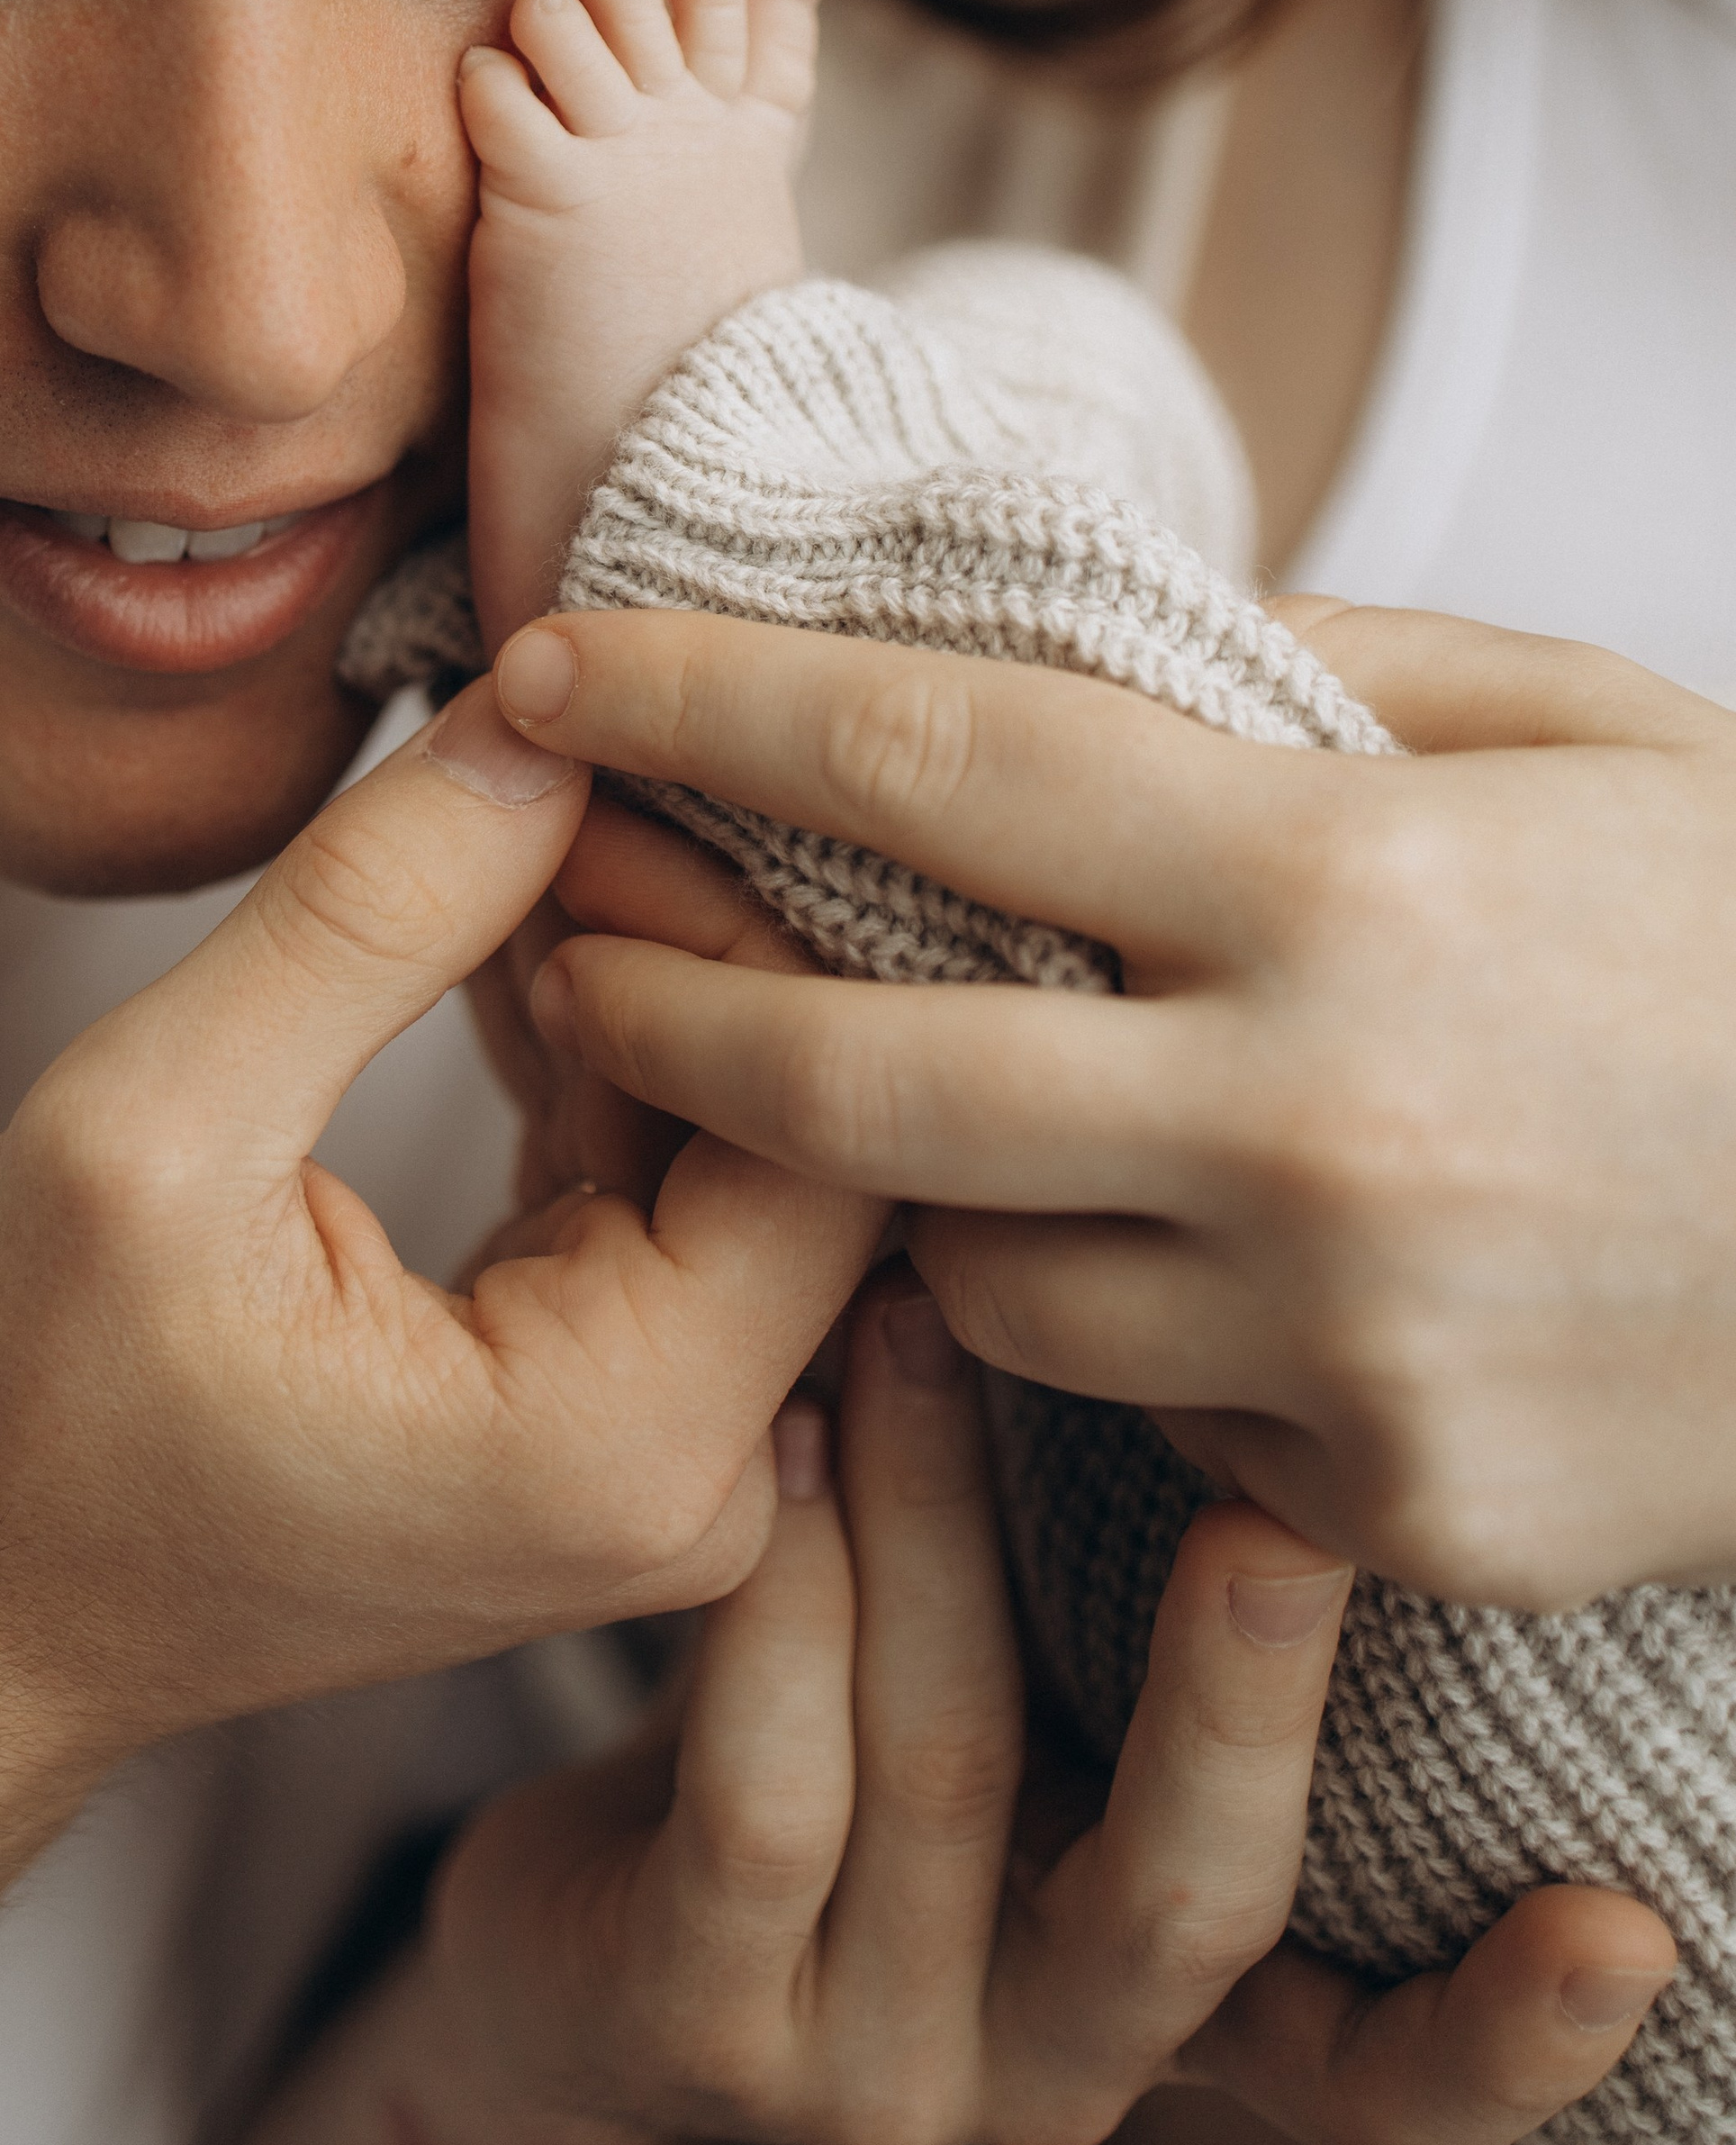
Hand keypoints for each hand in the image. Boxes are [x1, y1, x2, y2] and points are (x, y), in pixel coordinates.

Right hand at [0, 674, 884, 1771]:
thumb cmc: (26, 1418)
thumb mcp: (156, 1125)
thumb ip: (367, 917)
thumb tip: (539, 722)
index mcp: (627, 1440)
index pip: (820, 1112)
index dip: (728, 910)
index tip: (580, 772)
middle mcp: (703, 1472)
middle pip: (808, 1120)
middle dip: (690, 917)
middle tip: (556, 762)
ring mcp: (670, 1449)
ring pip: (741, 1129)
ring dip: (638, 959)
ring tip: (511, 812)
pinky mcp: (615, 1401)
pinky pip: (666, 1174)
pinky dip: (596, 1038)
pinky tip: (500, 920)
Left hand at [234, 1273, 1663, 2144]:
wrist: (573, 1914)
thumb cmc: (850, 1740)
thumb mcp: (1031, 1696)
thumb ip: (1161, 1614)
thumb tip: (1298, 1360)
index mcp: (1166, 1996)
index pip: (1373, 2068)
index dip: (1505, 2024)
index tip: (1626, 1924)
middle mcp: (1055, 2060)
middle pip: (1191, 1903)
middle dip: (1241, 1696)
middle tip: (1287, 1516)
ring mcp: (876, 2057)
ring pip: (958, 1777)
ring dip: (945, 1527)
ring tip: (923, 1315)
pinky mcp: (697, 2018)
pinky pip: (769, 1796)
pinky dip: (791, 1599)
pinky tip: (785, 1438)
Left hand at [498, 603, 1735, 1605]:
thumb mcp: (1586, 727)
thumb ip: (1316, 666)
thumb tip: (1075, 639)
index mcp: (1349, 876)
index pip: (937, 759)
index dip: (713, 702)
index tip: (559, 664)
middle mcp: (1316, 1117)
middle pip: (859, 1078)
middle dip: (663, 1011)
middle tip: (557, 953)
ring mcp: (1348, 1338)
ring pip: (975, 1281)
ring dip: (907, 1202)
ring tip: (916, 1119)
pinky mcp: (1396, 1506)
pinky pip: (1150, 1419)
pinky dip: (1127, 1331)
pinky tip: (1177, 1258)